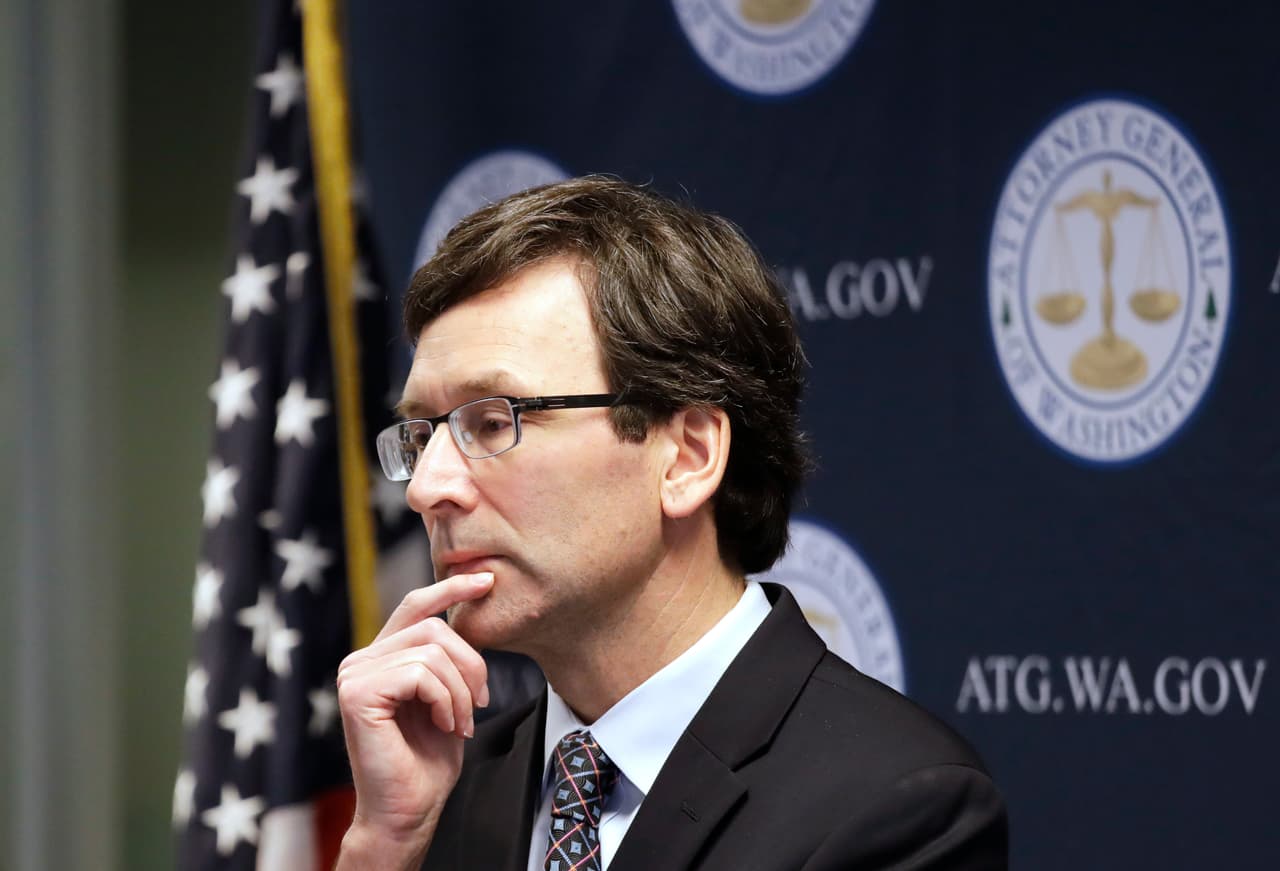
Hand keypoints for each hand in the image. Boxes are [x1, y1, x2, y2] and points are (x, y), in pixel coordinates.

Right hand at [335, 572, 492, 865]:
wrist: (409, 811)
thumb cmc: (428, 761)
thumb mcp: (447, 697)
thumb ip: (446, 659)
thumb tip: (468, 613)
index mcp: (380, 657)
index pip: (417, 606)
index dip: (451, 587)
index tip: (487, 581)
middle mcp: (361, 660)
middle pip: (434, 627)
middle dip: (471, 664)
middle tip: (478, 704)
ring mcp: (355, 674)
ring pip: (432, 650)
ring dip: (460, 690)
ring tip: (459, 722)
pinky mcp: (357, 693)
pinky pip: (420, 673)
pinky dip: (445, 700)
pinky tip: (444, 726)